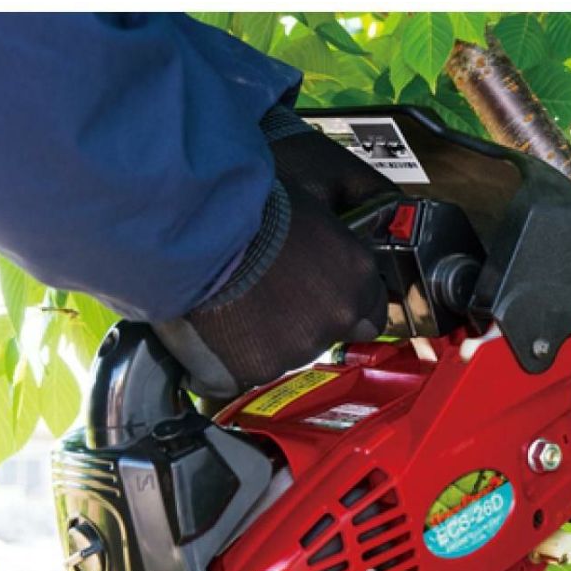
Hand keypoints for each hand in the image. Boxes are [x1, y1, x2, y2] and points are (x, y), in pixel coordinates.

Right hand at [152, 106, 394, 398]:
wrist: (199, 219)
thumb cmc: (251, 198)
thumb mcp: (315, 206)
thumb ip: (334, 247)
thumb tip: (334, 257)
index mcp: (359, 277)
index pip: (371, 314)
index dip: (343, 306)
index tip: (319, 298)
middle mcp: (338, 316)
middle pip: (326, 334)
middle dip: (303, 321)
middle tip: (267, 295)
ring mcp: (298, 347)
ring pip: (285, 354)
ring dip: (265, 337)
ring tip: (232, 303)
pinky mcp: (256, 369)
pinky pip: (243, 372)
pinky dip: (227, 358)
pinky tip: (209, 326)